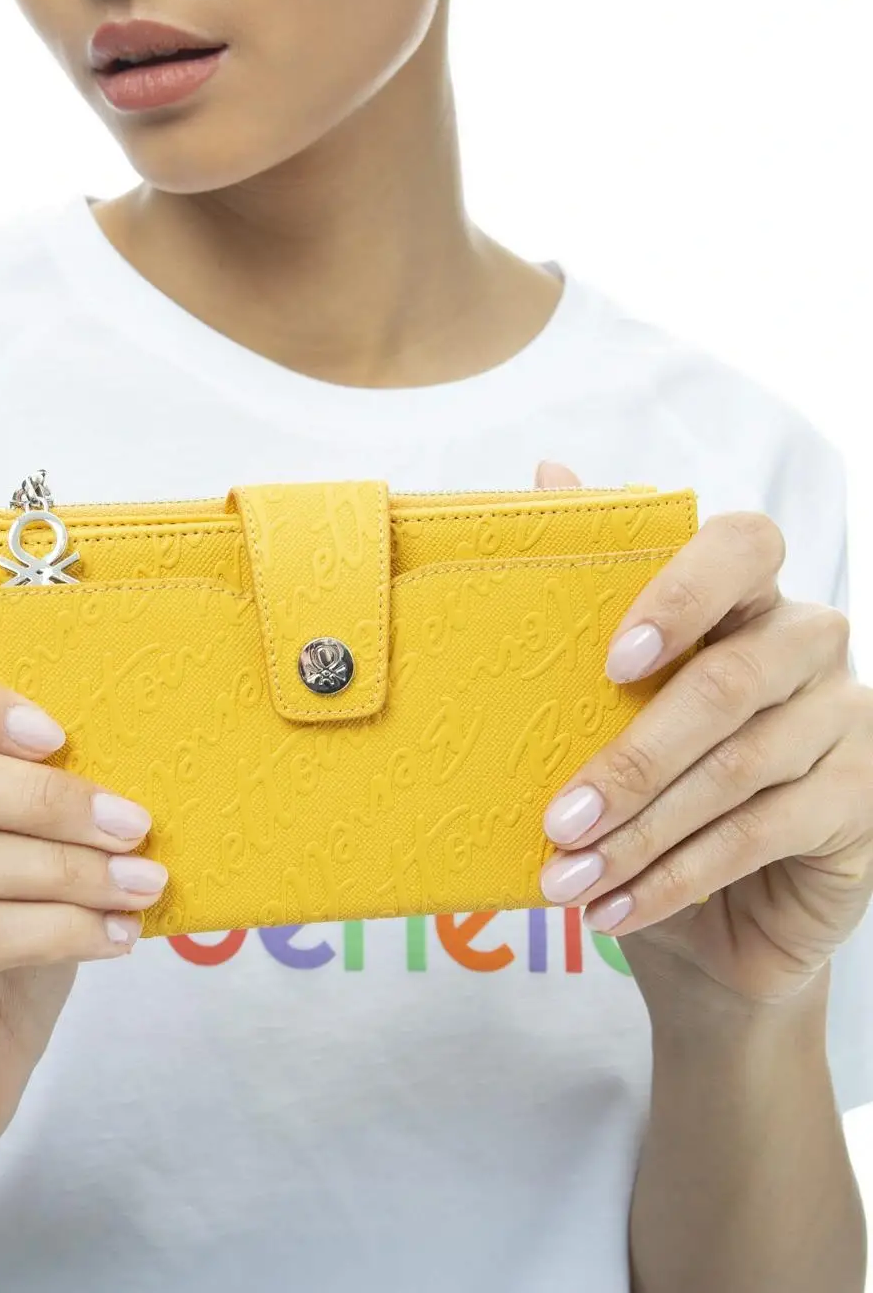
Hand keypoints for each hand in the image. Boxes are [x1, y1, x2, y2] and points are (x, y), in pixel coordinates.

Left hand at [531, 460, 872, 1009]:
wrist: (711, 921)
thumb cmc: (649, 787)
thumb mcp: (604, 702)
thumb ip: (587, 589)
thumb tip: (550, 470)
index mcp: (748, 595)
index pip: (742, 546)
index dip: (681, 592)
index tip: (611, 661)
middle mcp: (808, 643)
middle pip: (727, 681)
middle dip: (631, 758)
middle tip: (558, 817)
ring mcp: (846, 720)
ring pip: (738, 769)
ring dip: (642, 832)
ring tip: (568, 877)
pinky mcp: (863, 800)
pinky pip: (763, 832)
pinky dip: (678, 876)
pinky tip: (616, 907)